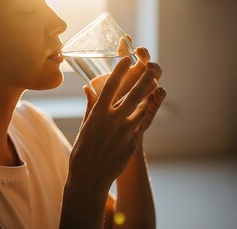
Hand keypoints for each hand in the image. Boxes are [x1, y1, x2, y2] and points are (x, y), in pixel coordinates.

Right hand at [69, 56, 159, 190]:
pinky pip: (141, 123)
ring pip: (142, 108)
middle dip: (144, 78)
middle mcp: (113, 120)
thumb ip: (90, 107)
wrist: (90, 177)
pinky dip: (144, 114)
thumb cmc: (82, 152)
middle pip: (134, 94)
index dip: (120, 70)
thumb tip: (87, 89)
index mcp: (97, 114)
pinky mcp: (133, 142)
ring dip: (149, 96)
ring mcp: (125, 131)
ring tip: (154, 86)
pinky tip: (147, 107)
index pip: (111, 86)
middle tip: (151, 68)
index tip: (126, 59)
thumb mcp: (84, 127)